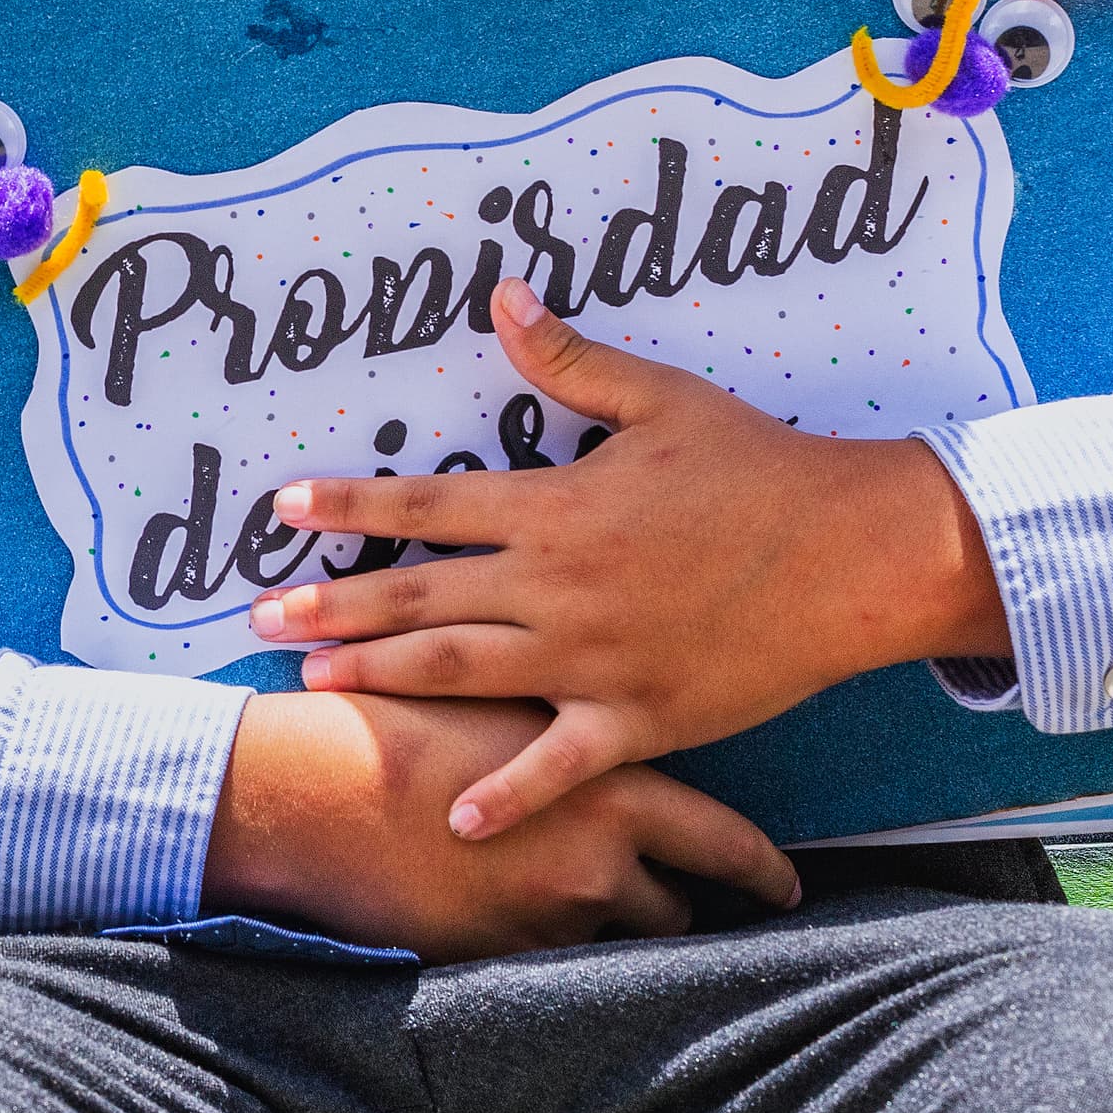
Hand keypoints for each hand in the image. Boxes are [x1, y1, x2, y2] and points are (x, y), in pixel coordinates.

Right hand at [202, 691, 798, 960]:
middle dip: (674, 905)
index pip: (719, 840)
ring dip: (604, 928)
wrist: (310, 788)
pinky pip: (547, 971)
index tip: (788, 887)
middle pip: (675, 909)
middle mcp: (593, 861)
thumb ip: (566, 723)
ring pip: (612, 943)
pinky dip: (540, 949)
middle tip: (683, 900)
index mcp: (606, 785)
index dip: (760, 869)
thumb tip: (602, 717)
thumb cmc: (398, 720)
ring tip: (579, 906)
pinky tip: (516, 924)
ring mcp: (545, 920)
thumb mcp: (502, 697)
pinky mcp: (495, 959)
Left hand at [246, 277, 1009, 842]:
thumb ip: (571, 359)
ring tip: (314, 685)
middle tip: (258, 620)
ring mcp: (594, 658)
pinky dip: (507, 794)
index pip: (427, 504)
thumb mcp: (662, 398)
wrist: (854, 553)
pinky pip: (559, 764)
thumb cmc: (759, 468)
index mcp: (556, 506)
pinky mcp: (640, 717)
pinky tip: (453, 816)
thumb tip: (503, 296)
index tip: (282, 507)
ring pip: (463, 671)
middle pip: (421, 596)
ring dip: (382, 677)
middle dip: (332, 608)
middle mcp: (558, 586)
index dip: (349, 505)